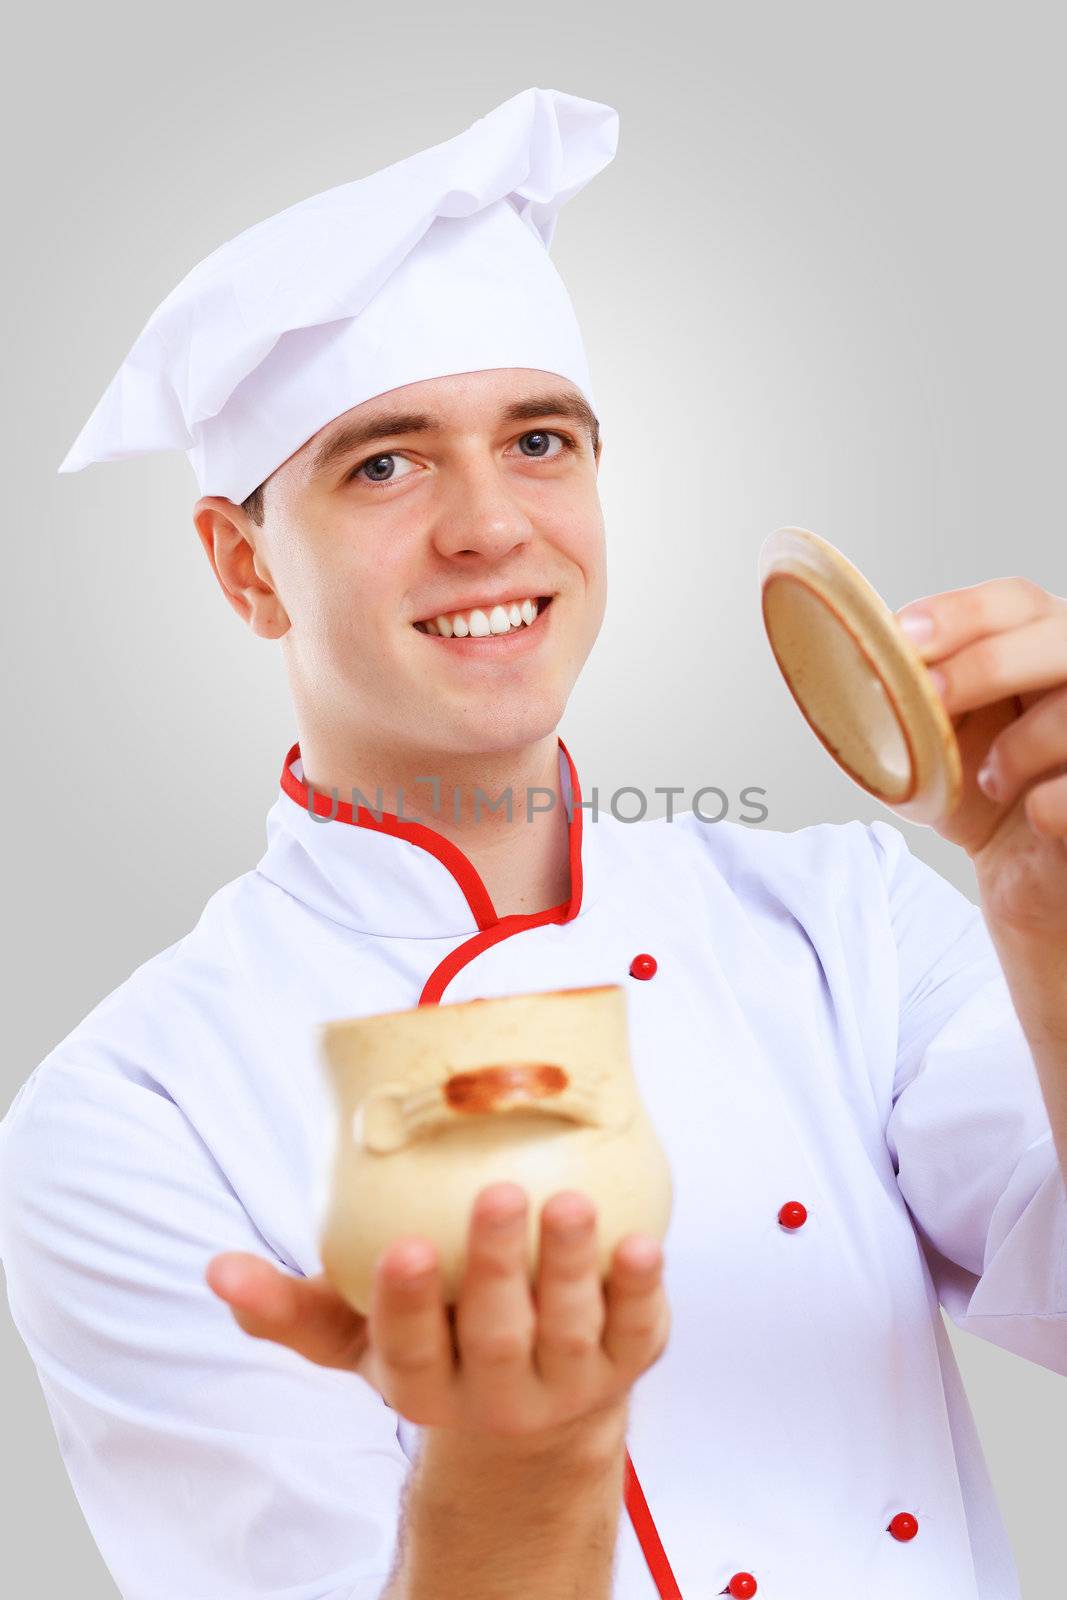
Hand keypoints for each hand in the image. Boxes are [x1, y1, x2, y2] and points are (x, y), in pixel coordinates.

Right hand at [205, 1181, 669, 1440]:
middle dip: (495, 1267)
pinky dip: (642, 1288)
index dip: (405, 1302)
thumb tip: (216, 1269)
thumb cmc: (432, 1344)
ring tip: (570, 1203)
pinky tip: (642, 1240)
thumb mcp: (359, 1338)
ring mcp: (567, 1382)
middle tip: (497, 1194)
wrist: (529, 1422)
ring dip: (572, 1266)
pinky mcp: (626, 1363)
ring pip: (570, 1329)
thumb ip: (292, 1307)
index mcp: (422, 1384)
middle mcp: (495, 1393)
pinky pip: (638, 1329)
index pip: (408, 1348)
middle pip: (495, 1334)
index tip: (405, 1248)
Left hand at [895, 575, 1066, 931]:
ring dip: (1021, 744)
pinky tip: (1031, 814)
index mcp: (1041, 647)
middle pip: (1061, 636)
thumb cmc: (982, 795)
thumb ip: (913, 700)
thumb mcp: (937, 740)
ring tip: (988, 779)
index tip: (906, 637)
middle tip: (933, 695)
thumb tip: (861, 671)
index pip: (1016, 602)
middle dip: (989, 664)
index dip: (963, 612)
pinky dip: (1050, 802)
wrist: (1022, 874)